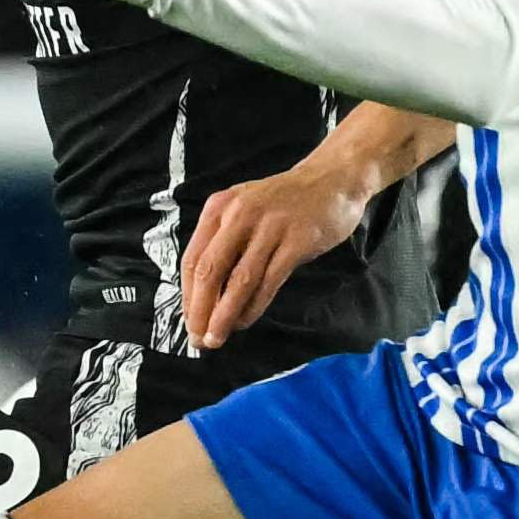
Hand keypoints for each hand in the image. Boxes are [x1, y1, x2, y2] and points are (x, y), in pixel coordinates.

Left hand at [182, 158, 372, 349]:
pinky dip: (253, 306)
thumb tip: (206, 293)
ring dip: (224, 315)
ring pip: (239, 280)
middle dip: (200, 310)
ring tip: (217, 338)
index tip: (188, 321)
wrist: (331, 179)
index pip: (193, 258)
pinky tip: (245, 321)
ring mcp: (270, 227)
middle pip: (210, 271)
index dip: (187, 295)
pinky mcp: (297, 240)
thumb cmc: (284, 201)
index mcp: (219, 208)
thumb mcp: (244, 209)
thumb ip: (224, 242)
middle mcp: (239, 214)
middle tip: (198, 338)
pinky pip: (269, 281)